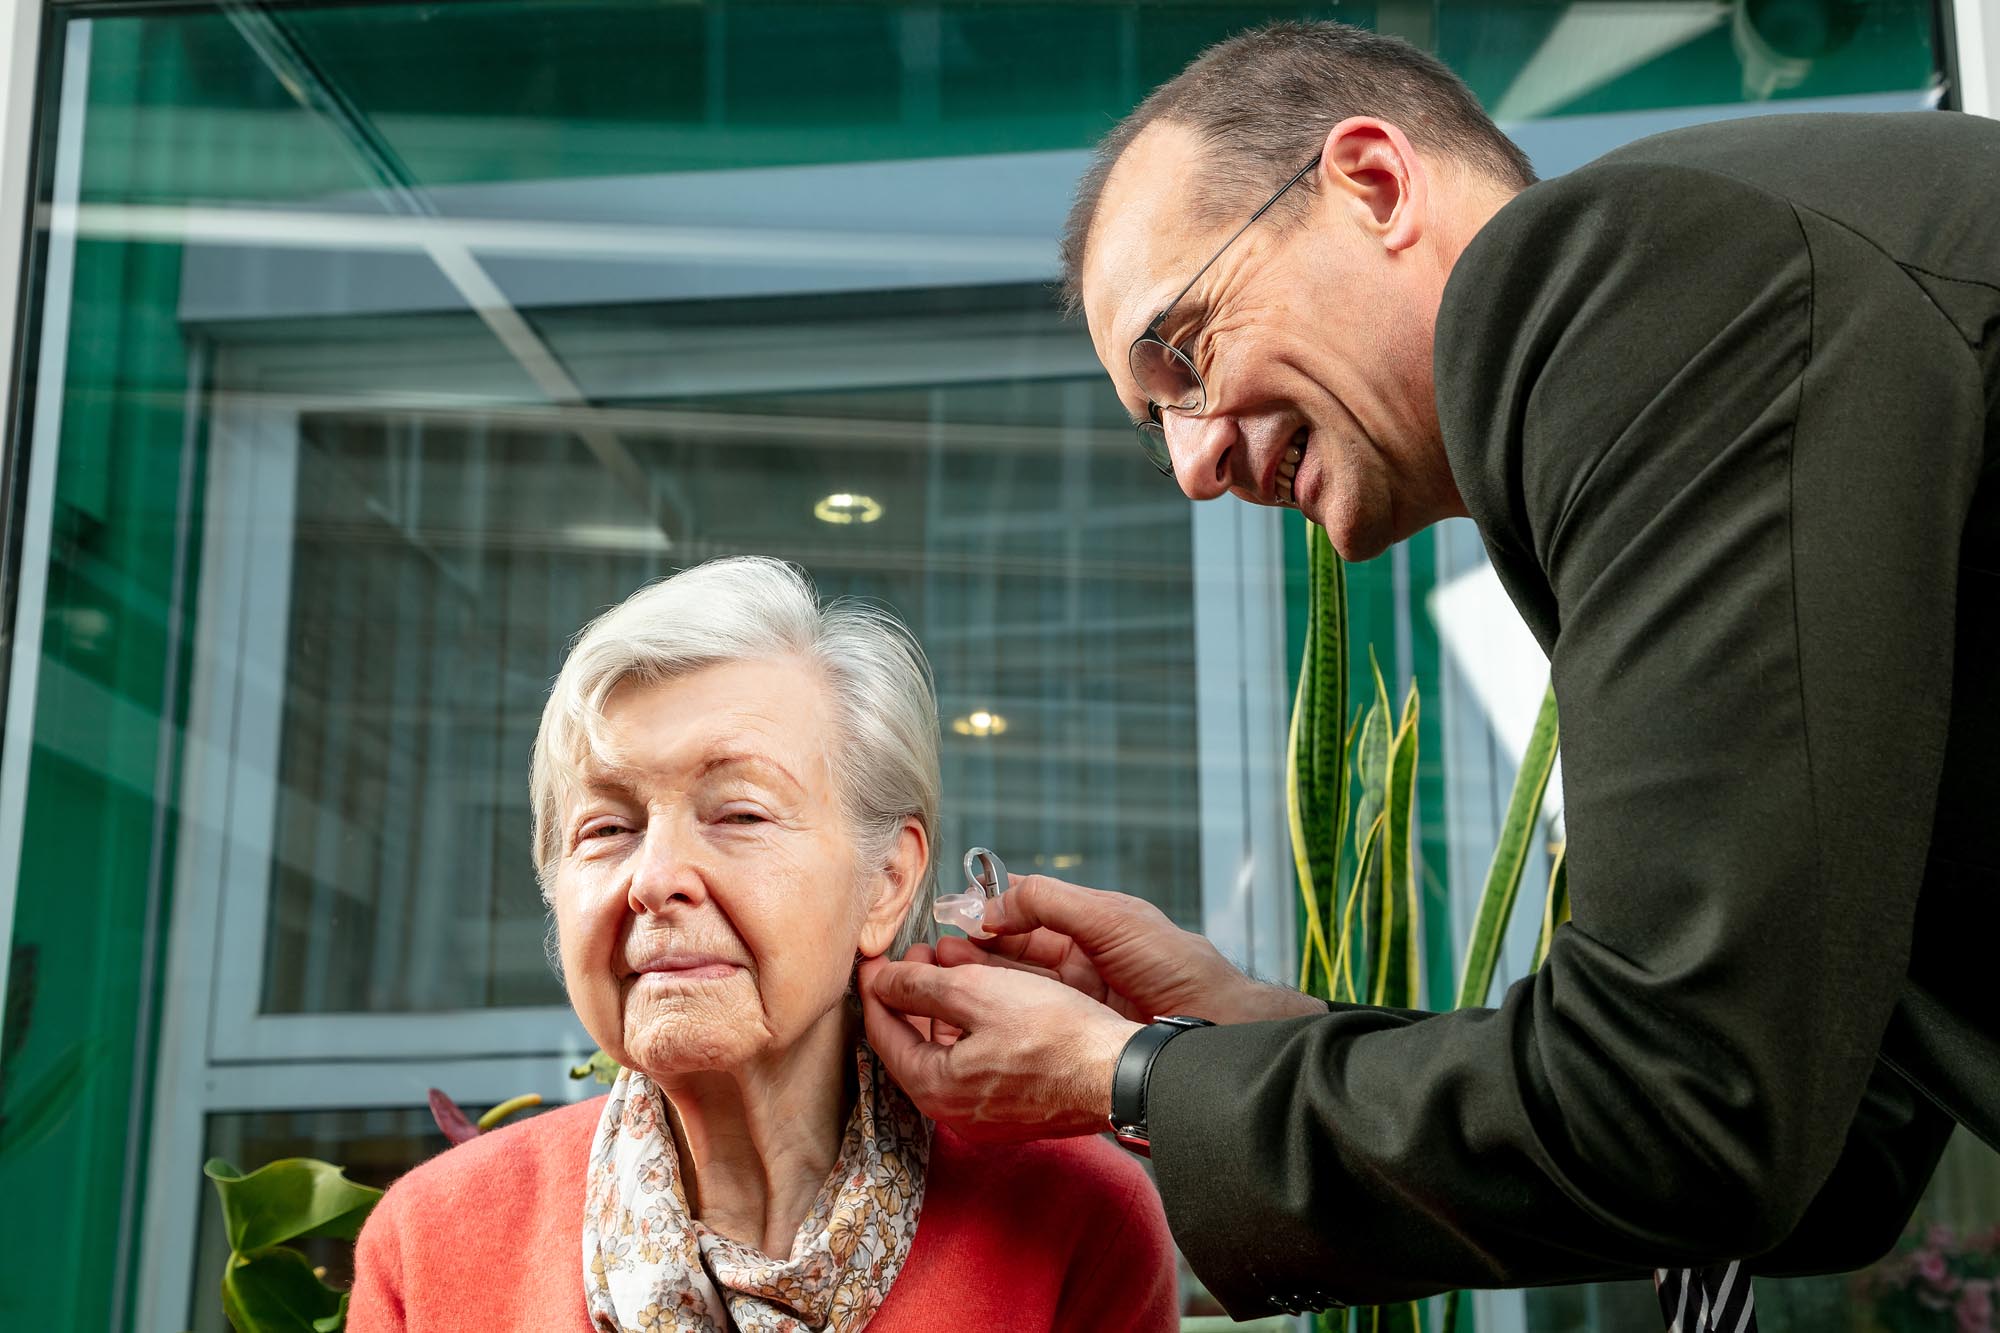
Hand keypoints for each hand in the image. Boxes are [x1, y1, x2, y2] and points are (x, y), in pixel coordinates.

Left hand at [859, 954, 1140, 1140]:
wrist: (1120, 1073)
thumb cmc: (1055, 1033)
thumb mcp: (978, 992)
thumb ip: (920, 986)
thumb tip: (881, 981)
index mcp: (935, 1088)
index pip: (883, 1034)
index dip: (877, 989)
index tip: (875, 958)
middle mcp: (953, 1113)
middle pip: (912, 1046)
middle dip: (910, 996)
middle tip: (916, 956)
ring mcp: (985, 1117)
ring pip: (945, 1054)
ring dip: (942, 1010)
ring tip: (952, 968)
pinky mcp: (1014, 1110)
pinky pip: (974, 1067)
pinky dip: (969, 1031)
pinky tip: (985, 1002)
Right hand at [949, 874, 1326, 1025]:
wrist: (1215, 1026)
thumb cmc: (1175, 965)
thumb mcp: (1110, 919)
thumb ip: (1051, 903)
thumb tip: (994, 906)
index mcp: (1090, 924)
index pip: (1026, 910)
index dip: (986, 913)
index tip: (949, 917)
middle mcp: (1081, 960)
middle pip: (1013, 951)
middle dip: (972, 951)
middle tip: (930, 956)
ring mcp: (1079, 999)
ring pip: (1015, 987)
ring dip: (978, 983)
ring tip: (938, 982)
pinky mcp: (1079, 1034)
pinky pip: (1030, 1020)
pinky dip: (998, 1015)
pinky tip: (970, 1016)